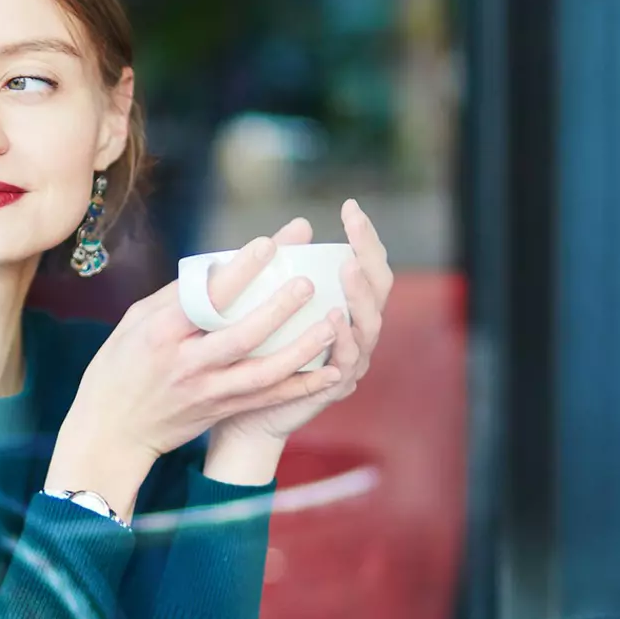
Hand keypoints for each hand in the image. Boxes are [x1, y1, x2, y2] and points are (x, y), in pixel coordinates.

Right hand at [47, 229, 342, 515]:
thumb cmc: (119, 367)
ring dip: (299, 349)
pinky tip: (331, 371)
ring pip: (261, 371)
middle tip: (309, 282)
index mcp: (161, 332)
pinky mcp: (220, 411)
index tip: (269, 244)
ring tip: (331, 325)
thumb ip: (175, 298)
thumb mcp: (134, 323)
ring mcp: (206, 391)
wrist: (111, 431)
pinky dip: (300, 386)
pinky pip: (267, 398)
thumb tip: (220, 267)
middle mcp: (186, 362)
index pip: (205, 297)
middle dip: (277, 308)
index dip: (239, 270)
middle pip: (239, 334)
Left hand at [208, 199, 392, 460]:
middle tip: (356, 228)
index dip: (364, 238)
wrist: (241, 411)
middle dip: (369, 256)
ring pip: (369, 325)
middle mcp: (355, 331)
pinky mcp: (334, 387)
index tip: (351, 208)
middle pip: (379, 290)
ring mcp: (350, 360)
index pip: (365, 265)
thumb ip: (278, 274)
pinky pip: (345, 362)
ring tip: (348, 269)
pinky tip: (334, 319)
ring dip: (360, 295)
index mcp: (343, 307)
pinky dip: (343, 340)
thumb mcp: (263, 307)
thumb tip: (293, 227)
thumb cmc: (253, 354)